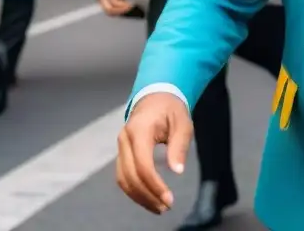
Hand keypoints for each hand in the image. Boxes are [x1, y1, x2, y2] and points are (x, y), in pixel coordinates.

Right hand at [116, 92, 193, 213]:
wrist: (156, 96)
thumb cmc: (171, 109)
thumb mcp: (182, 123)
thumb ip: (179, 146)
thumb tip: (177, 171)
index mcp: (140, 130)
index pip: (142, 164)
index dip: (154, 185)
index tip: (168, 198)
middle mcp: (125, 139)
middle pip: (130, 176)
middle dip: (146, 195)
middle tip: (165, 207)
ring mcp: (120, 146)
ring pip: (123, 179)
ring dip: (139, 196)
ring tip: (158, 207)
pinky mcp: (122, 153)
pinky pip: (123, 176)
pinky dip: (134, 190)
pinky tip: (148, 197)